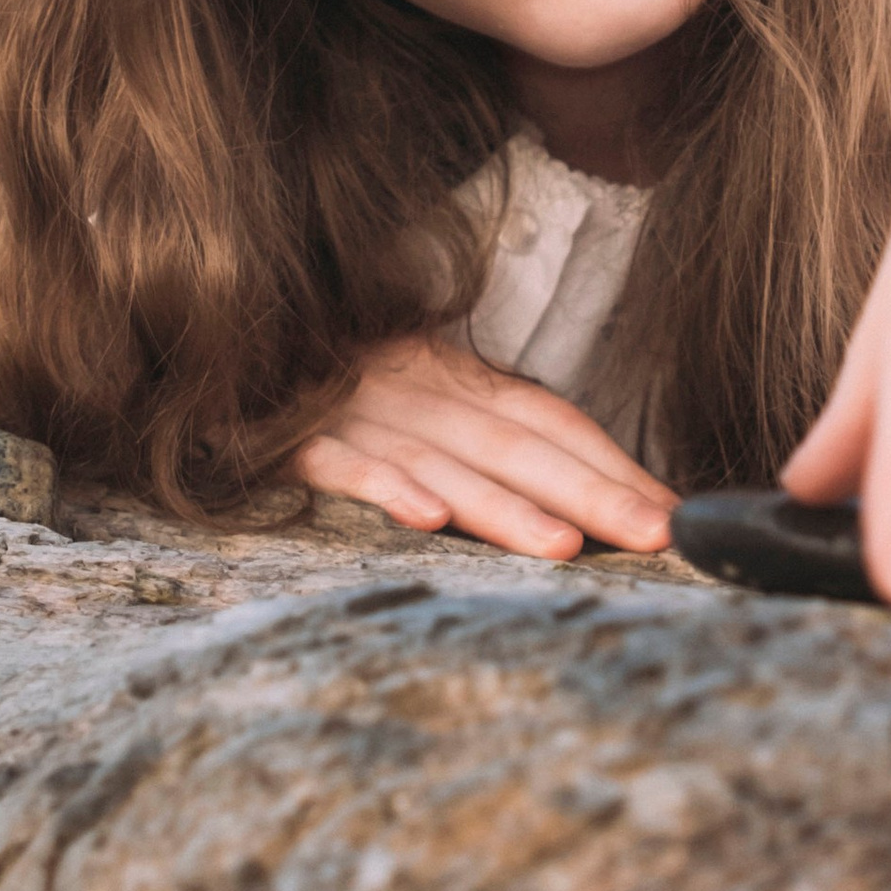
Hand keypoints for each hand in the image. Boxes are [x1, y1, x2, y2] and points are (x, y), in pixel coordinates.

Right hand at [290, 331, 677, 562]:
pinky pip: (339, 464)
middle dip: (590, 490)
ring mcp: (351, 412)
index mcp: (449, 376)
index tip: (671, 513)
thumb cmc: (325, 386)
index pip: (546, 418)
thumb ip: (480, 437)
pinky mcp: (289, 439)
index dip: (611, 463)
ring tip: (562, 546)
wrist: (218, 344)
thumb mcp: (411, 396)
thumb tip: (575, 502)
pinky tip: (424, 519)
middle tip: (655, 536)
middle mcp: (412, 388)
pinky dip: (383, 486)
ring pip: (440, 460)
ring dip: (503, 504)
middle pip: (513, 442)